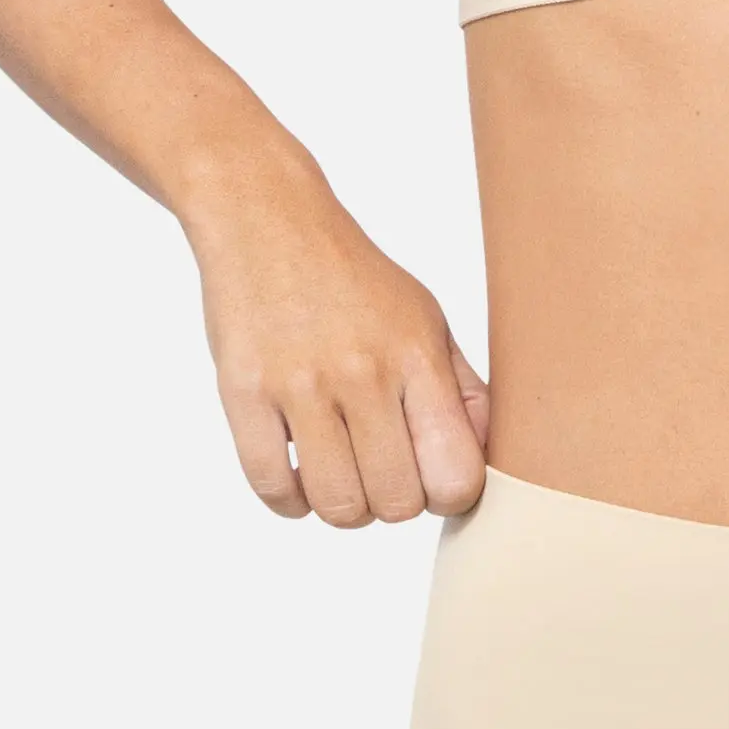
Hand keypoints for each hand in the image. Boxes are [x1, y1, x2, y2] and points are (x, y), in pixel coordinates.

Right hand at [178, 154, 488, 524]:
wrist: (268, 222)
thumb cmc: (354, 280)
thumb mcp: (426, 320)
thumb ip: (461, 391)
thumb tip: (486, 457)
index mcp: (416, 355)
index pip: (455, 474)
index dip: (450, 493)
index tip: (434, 478)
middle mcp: (362, 372)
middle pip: (397, 503)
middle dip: (395, 503)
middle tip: (384, 473)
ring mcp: (299, 385)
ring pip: (337, 506)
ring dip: (344, 506)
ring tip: (343, 472)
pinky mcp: (242, 394)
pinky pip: (272, 488)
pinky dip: (291, 499)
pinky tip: (300, 473)